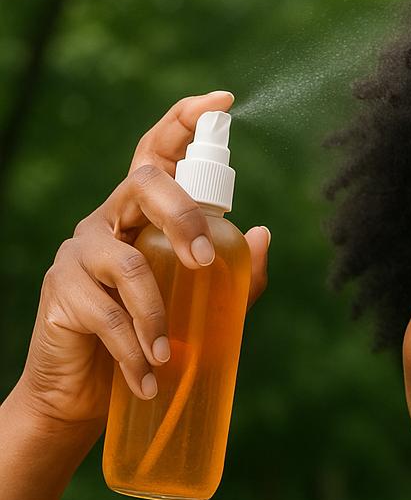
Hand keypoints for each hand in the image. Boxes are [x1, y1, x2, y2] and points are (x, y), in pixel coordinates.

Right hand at [13, 91, 269, 431]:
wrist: (90, 396)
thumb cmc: (151, 343)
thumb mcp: (199, 310)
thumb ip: (232, 277)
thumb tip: (262, 235)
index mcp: (144, 217)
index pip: (158, 154)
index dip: (183, 122)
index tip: (221, 102)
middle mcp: (109, 222)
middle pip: (144, 184)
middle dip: (183, 214)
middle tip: (206, 261)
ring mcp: (80, 254)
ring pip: (126, 263)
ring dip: (157, 315)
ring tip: (170, 358)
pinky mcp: (60, 292)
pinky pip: (105, 316)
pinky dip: (132, 352)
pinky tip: (147, 379)